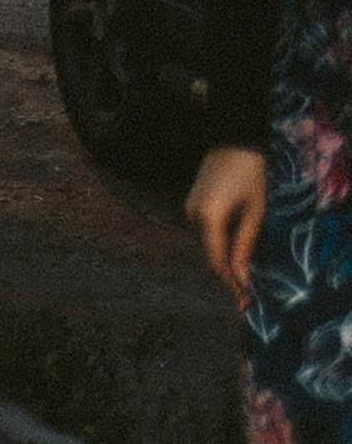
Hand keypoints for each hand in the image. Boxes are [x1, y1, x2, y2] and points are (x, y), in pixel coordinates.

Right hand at [190, 143, 267, 305]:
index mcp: (208, 218)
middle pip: (209, 254)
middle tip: (243, 295)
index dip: (229, 284)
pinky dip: (217, 243)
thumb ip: (244, 247)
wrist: (234, 140)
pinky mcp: (192, 202)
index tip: (242, 303)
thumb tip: (241, 280)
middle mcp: (192, 214)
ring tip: (239, 277)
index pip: (217, 261)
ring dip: (222, 258)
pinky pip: (205, 231)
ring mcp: (189, 207)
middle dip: (226, 275)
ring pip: (207, 244)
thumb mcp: (254, 214)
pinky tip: (231, 251)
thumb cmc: (250, 177)